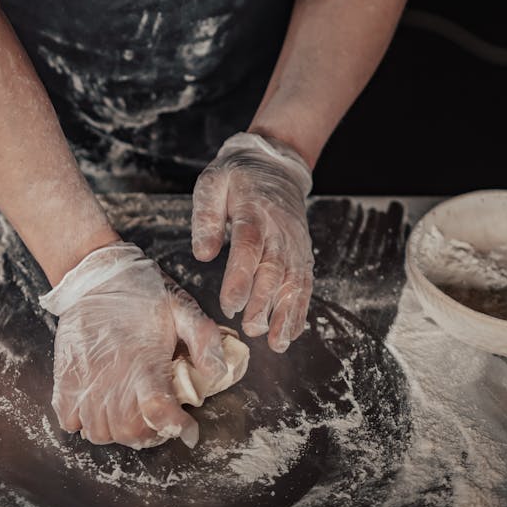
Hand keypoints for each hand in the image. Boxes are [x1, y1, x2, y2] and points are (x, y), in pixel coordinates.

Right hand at [39, 242, 227, 449]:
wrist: (95, 273)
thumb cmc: (141, 291)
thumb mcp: (182, 307)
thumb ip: (203, 338)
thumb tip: (217, 373)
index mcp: (144, 361)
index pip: (158, 412)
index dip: (174, 428)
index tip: (187, 430)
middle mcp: (112, 376)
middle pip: (128, 431)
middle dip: (149, 434)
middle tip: (158, 418)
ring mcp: (84, 379)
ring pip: (100, 432)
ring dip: (117, 431)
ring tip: (130, 412)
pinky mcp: (64, 377)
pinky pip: (69, 421)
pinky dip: (83, 422)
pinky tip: (99, 405)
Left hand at [192, 132, 313, 352]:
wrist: (276, 164)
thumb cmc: (238, 176)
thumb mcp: (213, 182)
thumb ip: (206, 216)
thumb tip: (202, 254)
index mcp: (254, 210)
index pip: (249, 247)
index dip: (241, 278)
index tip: (230, 305)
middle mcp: (280, 229)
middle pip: (274, 269)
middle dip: (263, 303)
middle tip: (249, 329)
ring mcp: (295, 242)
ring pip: (293, 280)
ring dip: (286, 313)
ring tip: (275, 342)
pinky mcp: (302, 251)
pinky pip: (304, 282)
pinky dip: (300, 308)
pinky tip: (291, 331)